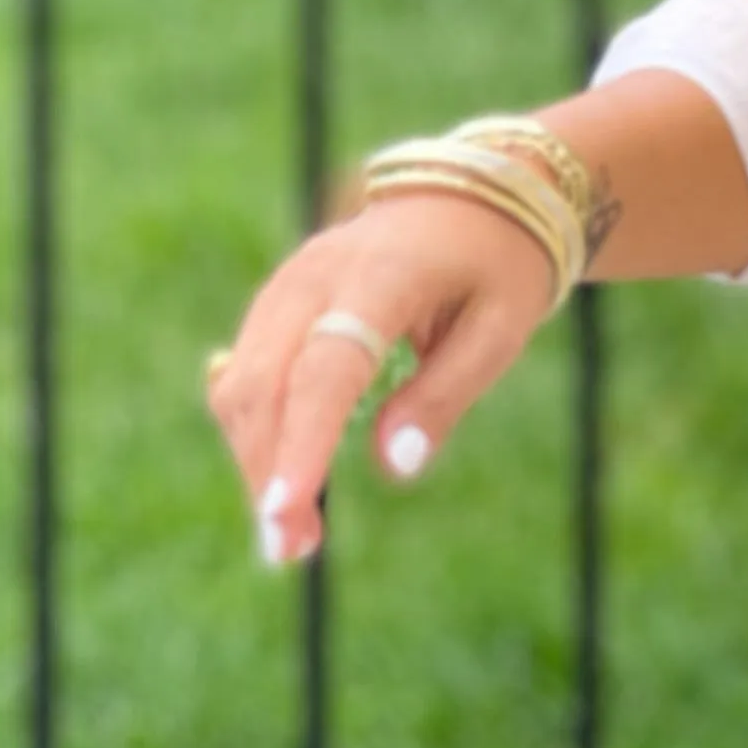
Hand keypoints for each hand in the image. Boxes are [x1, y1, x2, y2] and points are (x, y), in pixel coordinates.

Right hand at [206, 189, 554, 566]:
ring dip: (255, 461)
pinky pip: (248, 373)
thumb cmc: (499, 265)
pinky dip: (255, 432)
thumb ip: (447, 393)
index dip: (302, 443)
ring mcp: (288, 285)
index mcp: (380, 276)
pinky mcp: (279, 302)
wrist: (476, 194)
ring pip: (244, 383)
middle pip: (265, 383)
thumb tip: (394, 468)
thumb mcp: (502, 328)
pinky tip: (276, 482)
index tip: (284, 511)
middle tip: (290, 553)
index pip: (326, 370)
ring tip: (292, 537)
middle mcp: (316, 275)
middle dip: (266, 471)